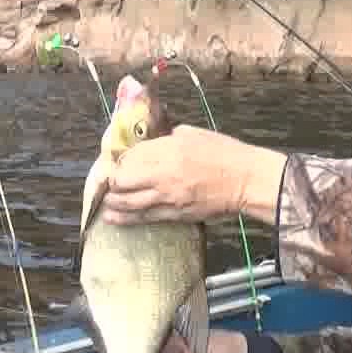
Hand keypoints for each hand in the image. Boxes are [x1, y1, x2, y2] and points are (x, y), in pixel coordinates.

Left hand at [99, 124, 286, 225]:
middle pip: (123, 179)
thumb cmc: (225, 153)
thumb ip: (169, 138)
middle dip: (111, 182)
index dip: (119, 161)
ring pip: (128, 202)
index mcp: (168, 148)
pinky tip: (113, 218)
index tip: (115, 164)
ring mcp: (167, 195)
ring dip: (112, 202)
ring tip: (105, 203)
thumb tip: (153, 143)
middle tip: (109, 183)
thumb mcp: (194, 134)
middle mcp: (163, 172)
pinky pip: (143, 217)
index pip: (131, 155)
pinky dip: (125, 218)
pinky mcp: (174, 213)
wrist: (246, 180)